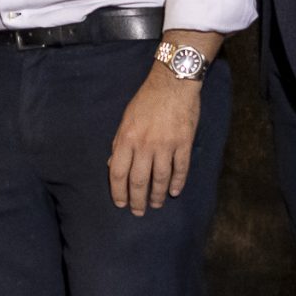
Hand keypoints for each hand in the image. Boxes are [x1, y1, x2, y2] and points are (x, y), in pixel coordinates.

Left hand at [108, 64, 201, 214]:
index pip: (117, 173)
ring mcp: (166, 145)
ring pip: (160, 178)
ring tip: (155, 205)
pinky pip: (181, 168)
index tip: (120, 203)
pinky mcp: (184, 143)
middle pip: (138, 180)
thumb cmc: (146, 101)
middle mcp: (145, 145)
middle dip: (137, 200)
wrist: (173, 84)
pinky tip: (174, 192)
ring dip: (157, 195)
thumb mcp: (125, 119)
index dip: (118, 191)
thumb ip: (119, 143)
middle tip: (138, 212)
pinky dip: (177, 182)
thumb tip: (111, 166)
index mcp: (126, 139)